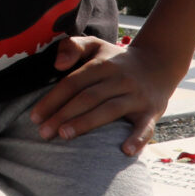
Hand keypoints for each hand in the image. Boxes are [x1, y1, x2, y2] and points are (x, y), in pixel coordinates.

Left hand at [29, 36, 179, 154]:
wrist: (159, 64)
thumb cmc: (116, 60)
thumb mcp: (95, 45)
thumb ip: (72, 46)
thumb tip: (57, 65)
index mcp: (103, 64)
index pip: (73, 82)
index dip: (53, 99)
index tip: (35, 116)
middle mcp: (120, 79)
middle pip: (88, 97)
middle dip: (63, 115)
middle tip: (43, 132)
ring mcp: (137, 96)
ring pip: (110, 110)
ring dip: (86, 123)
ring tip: (64, 135)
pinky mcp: (152, 111)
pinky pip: (146, 126)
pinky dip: (137, 138)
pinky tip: (124, 150)